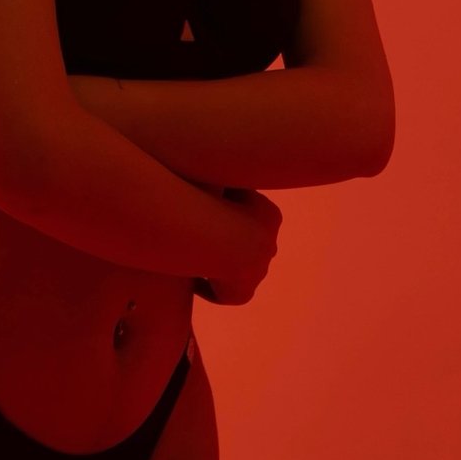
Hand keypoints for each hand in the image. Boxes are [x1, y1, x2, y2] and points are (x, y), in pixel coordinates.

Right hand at [193, 187, 281, 304]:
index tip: (208, 214)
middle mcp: (269, 245)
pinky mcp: (243, 294)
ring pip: (236, 270)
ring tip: (190, 260)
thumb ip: (219, 177)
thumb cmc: (218, 202)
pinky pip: (225, 294)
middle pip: (247, 246)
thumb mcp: (220, 180)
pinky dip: (208, 288)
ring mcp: (259, 271)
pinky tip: (190, 280)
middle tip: (201, 238)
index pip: (251, 217)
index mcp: (270, 216)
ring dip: (217, 267)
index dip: (228, 216)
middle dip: (227, 243)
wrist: (227, 240)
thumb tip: (212, 165)